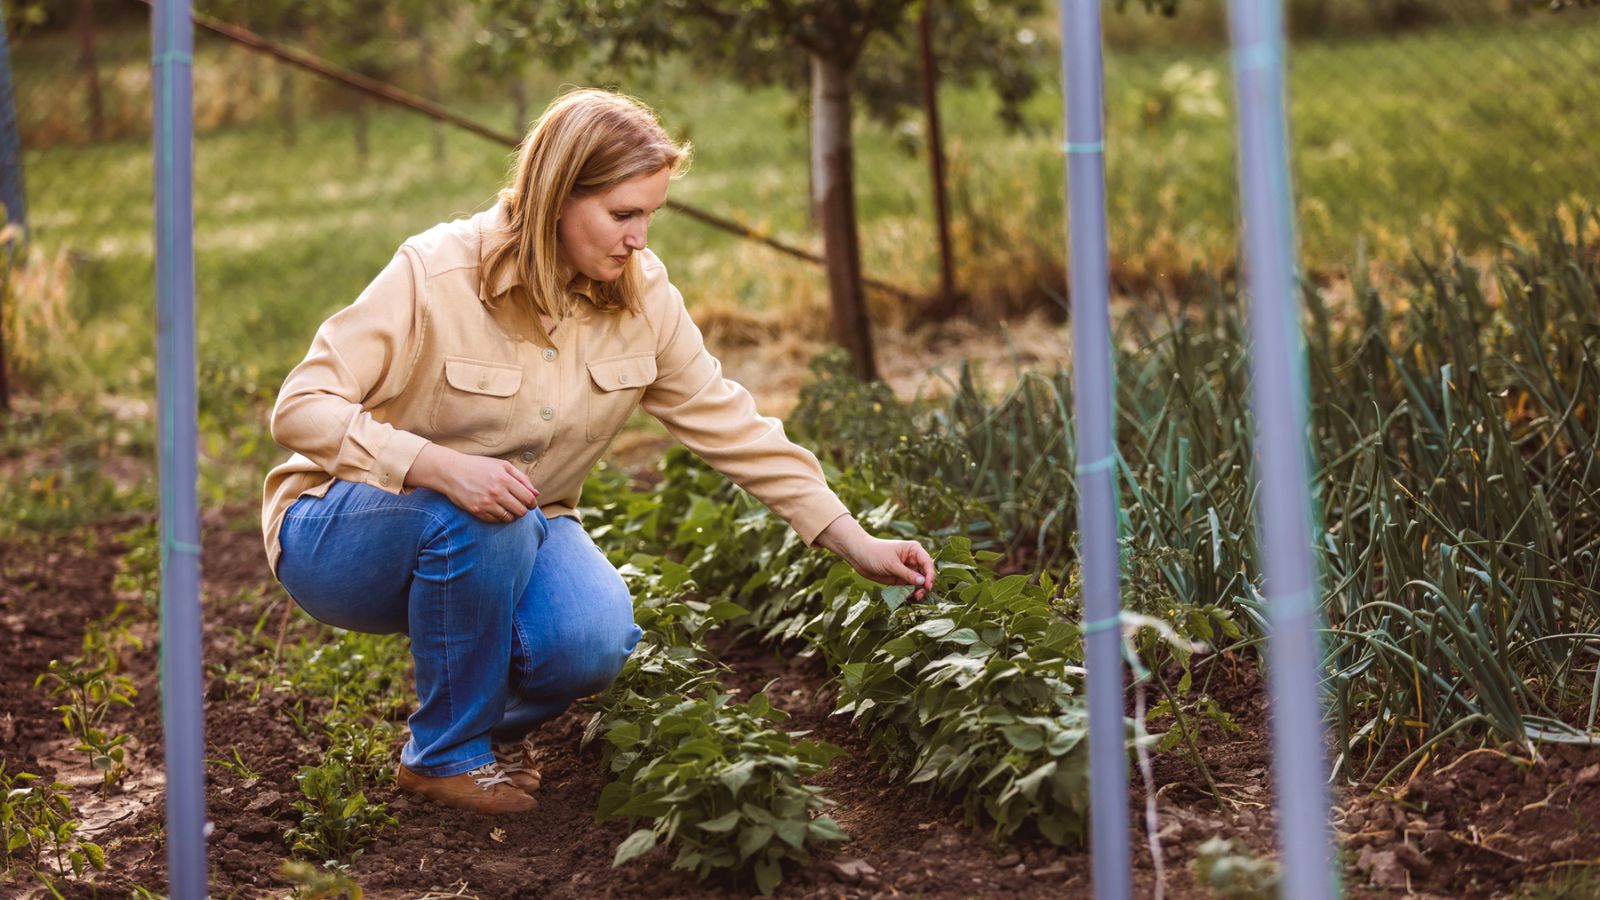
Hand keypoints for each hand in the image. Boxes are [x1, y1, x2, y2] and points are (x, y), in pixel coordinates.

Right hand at [406, 444, 539, 522]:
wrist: (451, 471)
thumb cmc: (479, 466)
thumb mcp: (502, 465)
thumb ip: (522, 478)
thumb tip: (536, 494)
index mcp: (505, 479)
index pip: (528, 498)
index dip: (532, 503)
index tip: (530, 503)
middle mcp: (497, 492)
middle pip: (520, 511)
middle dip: (522, 510)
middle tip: (518, 506)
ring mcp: (486, 503)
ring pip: (508, 518)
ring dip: (510, 515)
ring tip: (506, 507)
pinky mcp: (476, 511)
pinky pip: (494, 521)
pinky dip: (498, 517)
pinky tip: (495, 509)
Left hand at [814, 515, 935, 599]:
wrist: (858, 556)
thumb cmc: (875, 553)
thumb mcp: (892, 564)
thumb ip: (907, 574)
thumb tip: (922, 582)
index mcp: (914, 550)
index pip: (927, 563)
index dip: (930, 575)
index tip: (927, 586)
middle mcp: (913, 560)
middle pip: (925, 574)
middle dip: (925, 585)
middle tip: (919, 595)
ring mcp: (907, 570)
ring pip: (919, 583)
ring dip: (918, 591)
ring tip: (914, 597)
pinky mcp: (900, 579)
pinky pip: (909, 587)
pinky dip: (910, 593)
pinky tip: (908, 597)